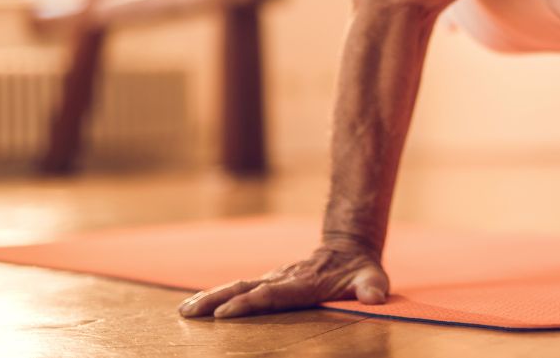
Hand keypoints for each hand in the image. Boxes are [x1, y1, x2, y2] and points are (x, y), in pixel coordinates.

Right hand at [178, 243, 388, 318]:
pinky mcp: (268, 281)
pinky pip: (238, 288)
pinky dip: (215, 296)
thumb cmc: (360, 270)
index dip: (250, 303)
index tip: (225, 313)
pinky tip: (195, 306)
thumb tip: (376, 297)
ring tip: (183, 311)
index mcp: (304, 283)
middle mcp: (283, 279)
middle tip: (189, 313)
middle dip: (217, 300)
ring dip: (210, 298)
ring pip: (237, 286)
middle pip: (245, 288)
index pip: (273, 294)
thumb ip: (372, 287)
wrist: (349, 246)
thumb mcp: (372, 278)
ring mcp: (274, 279)